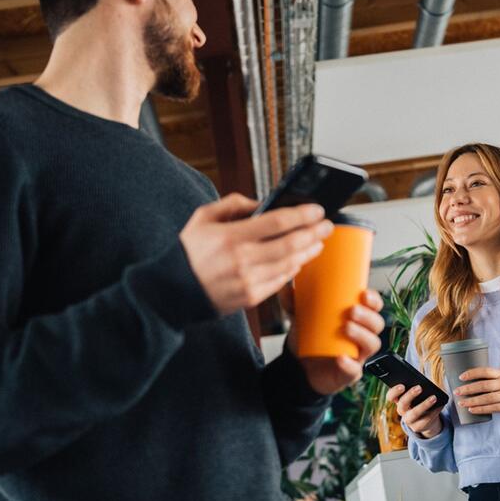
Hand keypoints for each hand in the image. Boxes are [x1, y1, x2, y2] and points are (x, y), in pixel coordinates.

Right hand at [179, 194, 333, 314]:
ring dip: (308, 252)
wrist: (173, 290)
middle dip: (315, 233)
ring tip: (318, 242)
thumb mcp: (204, 218)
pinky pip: (280, 282)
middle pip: (291, 245)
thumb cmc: (189, 252)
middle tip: (327, 225)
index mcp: (230, 237)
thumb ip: (233, 204)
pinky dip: (293, 269)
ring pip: (290, 265)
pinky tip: (299, 260)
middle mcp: (242, 260)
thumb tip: (262, 202)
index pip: (277, 222)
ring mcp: (248, 282)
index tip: (317, 209)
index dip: (302, 215)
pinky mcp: (251, 298)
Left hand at [286, 289, 384, 394]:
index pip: (374, 306)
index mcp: (355, 318)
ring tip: (346, 328)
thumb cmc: (308, 337)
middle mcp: (361, 335)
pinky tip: (340, 358)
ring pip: (372, 344)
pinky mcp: (349, 373)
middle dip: (368, 316)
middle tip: (351, 310)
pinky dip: (349, 364)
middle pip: (377, 324)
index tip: (364, 294)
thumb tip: (286, 287)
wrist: (298, 365)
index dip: (374, 300)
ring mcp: (358, 354)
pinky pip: (355, 370)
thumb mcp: (299, 316)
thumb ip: (293, 302)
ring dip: (362, 335)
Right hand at [386, 384, 445, 438]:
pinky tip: (440, 405)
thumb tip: (425, 384)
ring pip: (414, 414)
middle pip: (402, 404)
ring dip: (424, 405)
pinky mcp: (417, 427)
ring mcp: (408, 420)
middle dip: (410, 395)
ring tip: (434, 397)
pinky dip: (434, 412)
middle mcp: (401, 410)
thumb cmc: (420, 401)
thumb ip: (416, 388)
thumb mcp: (417, 394)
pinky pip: (425, 420)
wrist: (426, 419)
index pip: (390, 396)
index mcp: (398, 399)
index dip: (394, 391)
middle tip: (419, 387)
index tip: (402, 386)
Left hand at [454, 367, 499, 419]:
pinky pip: (492, 408)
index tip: (461, 377)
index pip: (485, 371)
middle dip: (468, 389)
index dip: (472, 373)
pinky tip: (472, 410)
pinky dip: (481, 409)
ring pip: (486, 398)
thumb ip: (495, 379)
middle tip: (456, 391)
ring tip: (461, 403)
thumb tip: (475, 382)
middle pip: (483, 386)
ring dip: (472, 401)